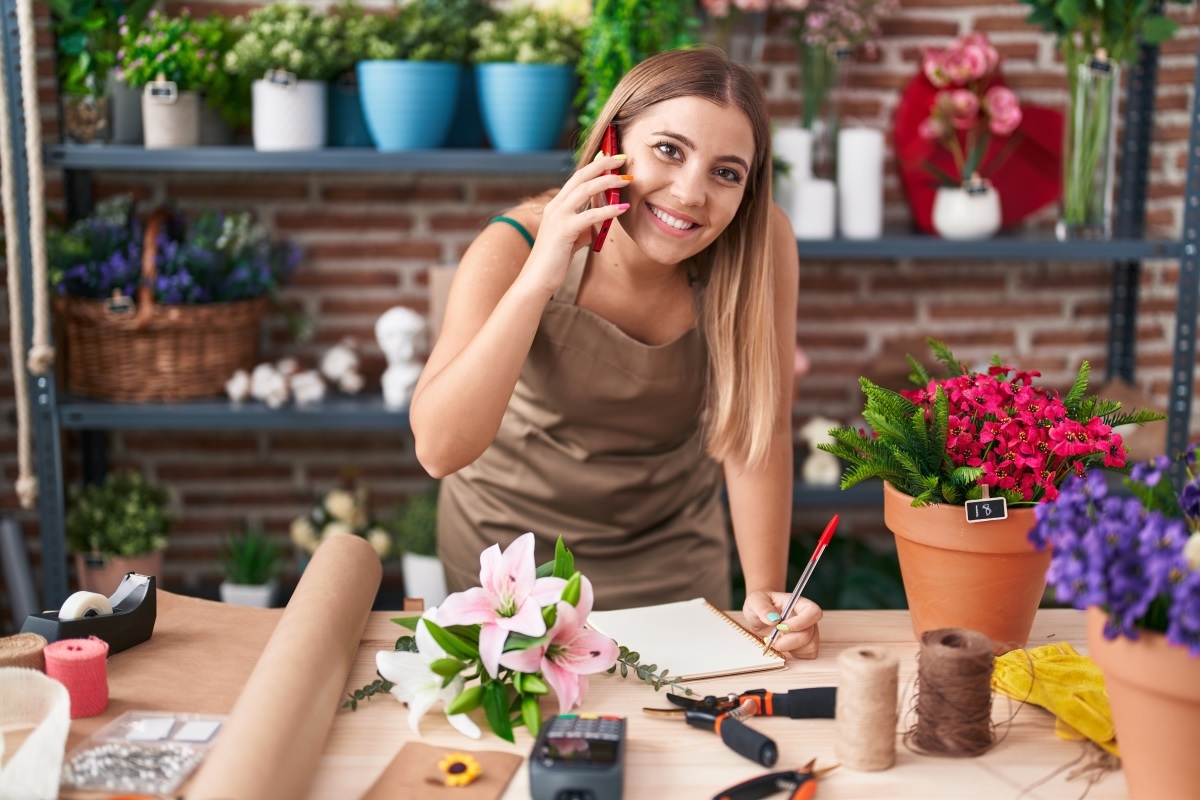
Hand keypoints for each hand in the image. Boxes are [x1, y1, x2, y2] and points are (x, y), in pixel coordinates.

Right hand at [519, 154, 629, 294]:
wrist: (536, 280)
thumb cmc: (554, 261)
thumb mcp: (570, 239)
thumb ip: (582, 227)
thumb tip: (598, 223)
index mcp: (556, 206)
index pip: (577, 178)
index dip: (595, 166)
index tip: (611, 159)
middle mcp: (555, 207)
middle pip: (581, 176)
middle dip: (602, 164)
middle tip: (622, 158)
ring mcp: (558, 217)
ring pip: (585, 190)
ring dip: (608, 182)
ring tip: (626, 180)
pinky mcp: (563, 230)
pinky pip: (590, 215)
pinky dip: (608, 210)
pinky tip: (623, 209)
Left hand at [743, 591, 821, 658]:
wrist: (760, 615)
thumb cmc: (760, 604)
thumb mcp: (755, 601)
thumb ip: (763, 608)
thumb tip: (774, 619)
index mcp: (798, 603)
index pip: (813, 612)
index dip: (799, 623)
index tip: (780, 627)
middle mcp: (807, 618)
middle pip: (808, 634)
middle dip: (788, 641)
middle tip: (771, 639)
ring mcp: (809, 632)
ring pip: (809, 646)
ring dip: (790, 649)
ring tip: (775, 642)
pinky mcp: (806, 645)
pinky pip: (807, 654)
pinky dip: (793, 654)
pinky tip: (783, 647)